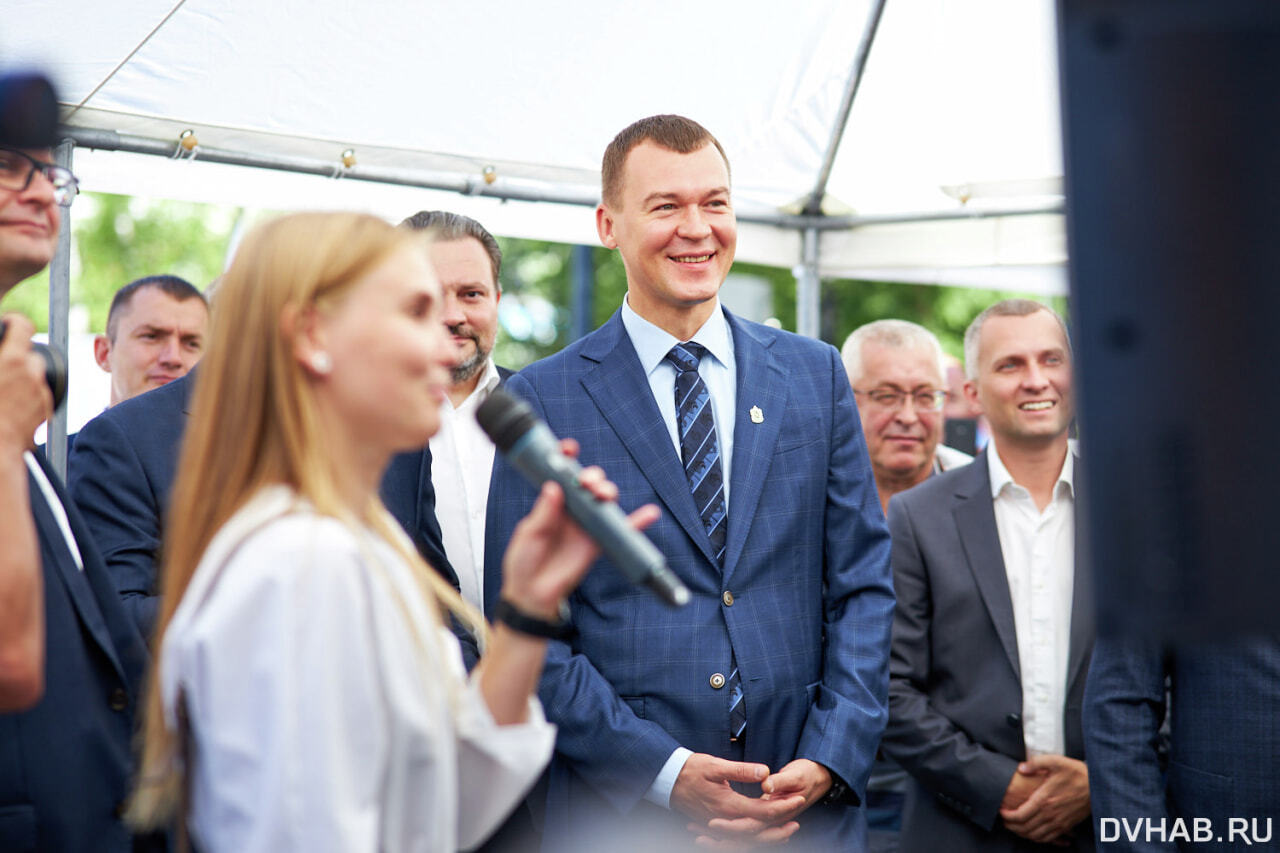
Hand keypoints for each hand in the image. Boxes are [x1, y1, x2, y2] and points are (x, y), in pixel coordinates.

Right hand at [0, 315, 50, 452]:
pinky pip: (40, 394)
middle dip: (19, 358)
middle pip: (31, 354)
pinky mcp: (46, 408)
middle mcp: (31, 373)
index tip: (11, 323)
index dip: (16, 321)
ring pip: (37, 375)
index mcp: (11, 361)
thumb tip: (4, 355)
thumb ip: (1, 358)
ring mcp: (41, 391)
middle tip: (5, 366)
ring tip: (7, 390)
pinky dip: (30, 395)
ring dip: (26, 377)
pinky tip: (14, 404)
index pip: (23, 326)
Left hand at [498, 438, 658, 619]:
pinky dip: (637, 522)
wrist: (533, 594)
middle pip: (588, 484)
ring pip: (604, 501)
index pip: (561, 473)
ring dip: (607, 492)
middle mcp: (572, 509)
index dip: (566, 457)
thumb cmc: (524, 561)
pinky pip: (621, 530)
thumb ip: (544, 513)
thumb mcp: (529, 534)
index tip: (568, 448)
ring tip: (603, 494)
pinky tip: (649, 514)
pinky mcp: (599, 543)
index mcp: (551, 502)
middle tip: (586, 481)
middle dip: (591, 476)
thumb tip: (553, 487)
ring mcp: (586, 524)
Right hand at [672, 754, 803, 847]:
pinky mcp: (713, 825)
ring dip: (768, 834)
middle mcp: (725, 819)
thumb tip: (765, 772)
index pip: (762, 810)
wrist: (667, 780)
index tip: (799, 797)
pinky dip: (752, 836)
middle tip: (798, 821)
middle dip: (780, 825)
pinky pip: (736, 836)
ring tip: (785, 830)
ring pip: (748, 836)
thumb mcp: (715, 766)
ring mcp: (718, 825)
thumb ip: (741, 770)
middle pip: (758, 829)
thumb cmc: (691, 769)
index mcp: (728, 804)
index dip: (783, 805)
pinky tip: (761, 832)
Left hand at [999, 755, 1089, 844]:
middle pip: (1025, 828)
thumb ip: (1036, 763)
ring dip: (1022, 833)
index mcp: (1044, 799)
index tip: (1001, 811)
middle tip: (1004, 820)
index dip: (1007, 816)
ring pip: (1035, 836)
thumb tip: (1021, 768)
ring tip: (1014, 826)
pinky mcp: (1066, 826)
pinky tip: (1031, 833)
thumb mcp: (1055, 761)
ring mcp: (1059, 822)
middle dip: (1011, 826)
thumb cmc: (1075, 772)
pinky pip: (1048, 838)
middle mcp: (1051, 814)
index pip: (1020, 815)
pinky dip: (1037, 838)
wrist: (1096, 785)